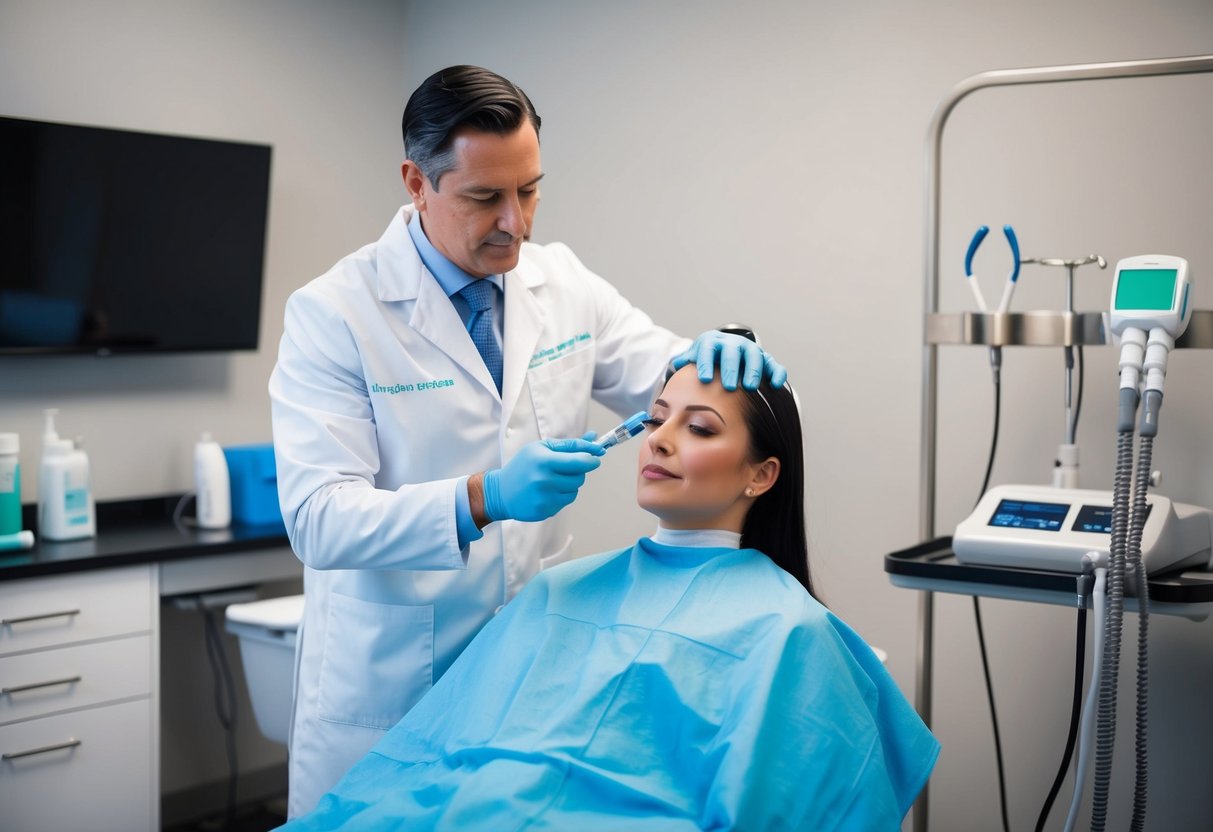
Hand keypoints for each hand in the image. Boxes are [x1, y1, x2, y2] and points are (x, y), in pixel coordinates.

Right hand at [482, 435, 604, 521]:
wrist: (501, 491)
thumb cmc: (523, 465)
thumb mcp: (542, 448)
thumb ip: (570, 444)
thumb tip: (595, 437)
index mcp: (544, 461)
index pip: (580, 461)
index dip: (592, 459)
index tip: (597, 456)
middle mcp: (544, 480)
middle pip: (580, 477)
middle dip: (578, 471)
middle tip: (566, 468)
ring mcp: (544, 498)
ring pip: (575, 490)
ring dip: (569, 484)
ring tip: (552, 480)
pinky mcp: (545, 511)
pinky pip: (565, 502)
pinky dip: (561, 495)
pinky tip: (547, 492)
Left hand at [672, 330, 787, 390]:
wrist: (723, 349)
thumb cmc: (707, 358)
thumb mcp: (694, 356)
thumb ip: (686, 361)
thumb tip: (676, 365)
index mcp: (712, 342)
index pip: (708, 350)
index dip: (705, 363)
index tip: (703, 379)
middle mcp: (732, 343)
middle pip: (732, 353)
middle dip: (731, 369)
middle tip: (729, 387)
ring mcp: (750, 350)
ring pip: (754, 356)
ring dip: (753, 370)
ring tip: (750, 387)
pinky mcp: (764, 358)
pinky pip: (773, 364)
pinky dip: (776, 373)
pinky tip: (775, 385)